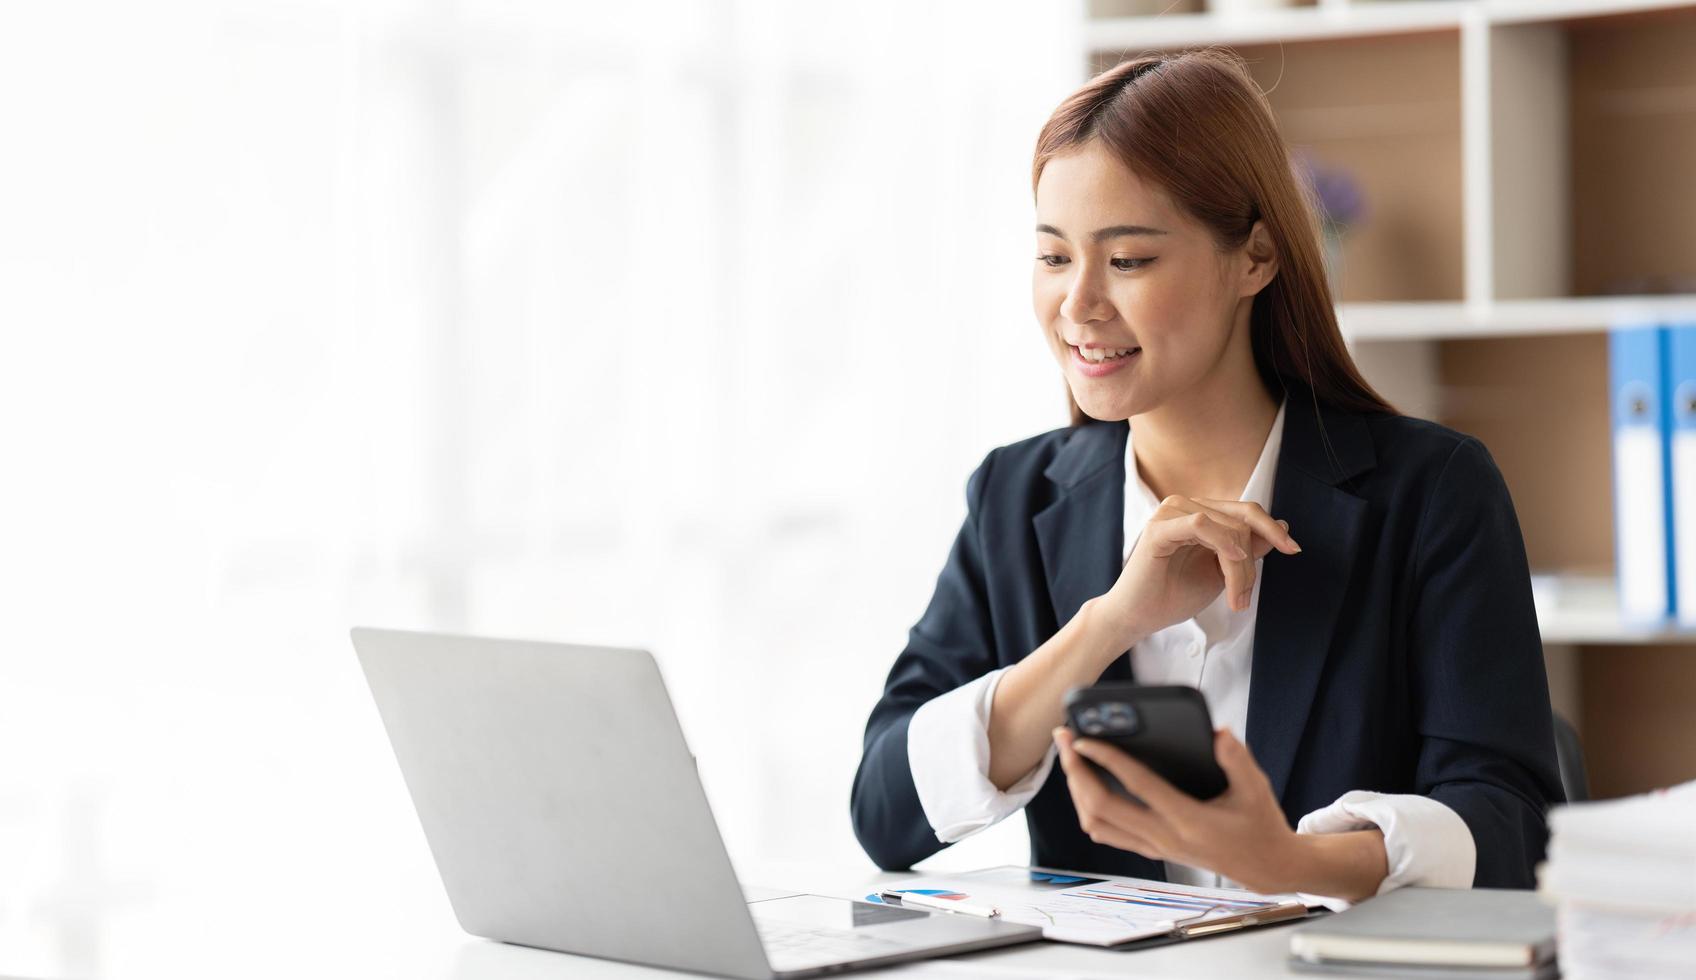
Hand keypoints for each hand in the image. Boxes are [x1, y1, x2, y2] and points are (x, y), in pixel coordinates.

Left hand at [1051, 725, 1300, 894]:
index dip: (1107, 760)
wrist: (1266, 867)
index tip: (1085, 738)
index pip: (1136, 786)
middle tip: (1064, 738)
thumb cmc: (1260, 824)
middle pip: (1101, 808)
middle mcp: (1164, 837)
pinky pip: (1107, 833)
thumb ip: (1237, 759)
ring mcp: (1154, 847)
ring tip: (1070, 759)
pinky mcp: (1152, 850)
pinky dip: (1088, 808)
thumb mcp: (1256, 788)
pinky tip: (1086, 785)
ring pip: (1096, 825)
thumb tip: (1218, 733)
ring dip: (1076, 791)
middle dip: (1076, 771)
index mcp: (1188, 819)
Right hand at [1096, 497, 1299, 642]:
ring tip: (1235, 597)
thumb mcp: (1222, 572)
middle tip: (1244, 597)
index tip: (1293, 550)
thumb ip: (1248, 549)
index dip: (1272, 528)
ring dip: (1239, 565)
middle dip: (1252, 562)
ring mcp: (1169, 513)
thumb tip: (1282, 526)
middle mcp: (1184, 506)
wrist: (1138, 617)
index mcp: (1199, 514)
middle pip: (1241, 521)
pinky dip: (1222, 543)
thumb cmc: (1173, 595)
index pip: (1245, 512)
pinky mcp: (1158, 527)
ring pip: (1227, 527)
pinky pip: (1201, 524)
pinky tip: (1231, 562)